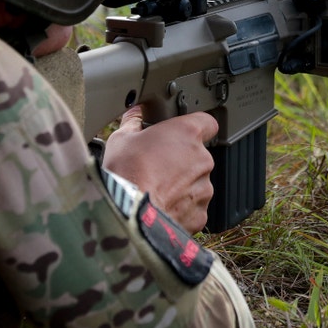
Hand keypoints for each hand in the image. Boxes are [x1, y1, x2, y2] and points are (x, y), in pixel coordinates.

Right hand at [102, 105, 218, 233]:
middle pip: (198, 156)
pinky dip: (180, 209)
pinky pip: (192, 209)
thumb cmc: (126, 174)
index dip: (195, 128)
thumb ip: (133, 122)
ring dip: (181, 186)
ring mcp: (204, 188)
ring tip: (155, 190)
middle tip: (156, 167)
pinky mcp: (200, 214)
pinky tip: (160, 207)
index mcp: (186, 134)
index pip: (207, 122)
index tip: (183, 135)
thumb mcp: (121, 139)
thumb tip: (134, 114)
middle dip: (181, 161)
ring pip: (196, 184)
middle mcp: (202, 159)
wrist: (128, 214)